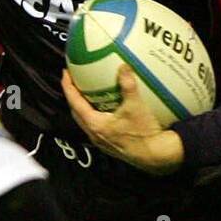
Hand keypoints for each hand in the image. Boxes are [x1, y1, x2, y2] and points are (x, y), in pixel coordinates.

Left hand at [61, 64, 184, 173]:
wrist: (154, 154)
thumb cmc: (143, 132)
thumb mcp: (136, 106)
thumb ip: (128, 85)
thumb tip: (123, 66)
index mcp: (95, 124)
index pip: (74, 103)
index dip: (68, 87)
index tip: (65, 73)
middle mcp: (94, 134)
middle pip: (76, 112)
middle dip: (72, 96)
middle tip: (74, 81)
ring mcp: (100, 141)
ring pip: (85, 120)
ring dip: (82, 106)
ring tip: (86, 92)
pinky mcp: (109, 144)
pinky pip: (95, 126)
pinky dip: (93, 114)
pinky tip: (103, 107)